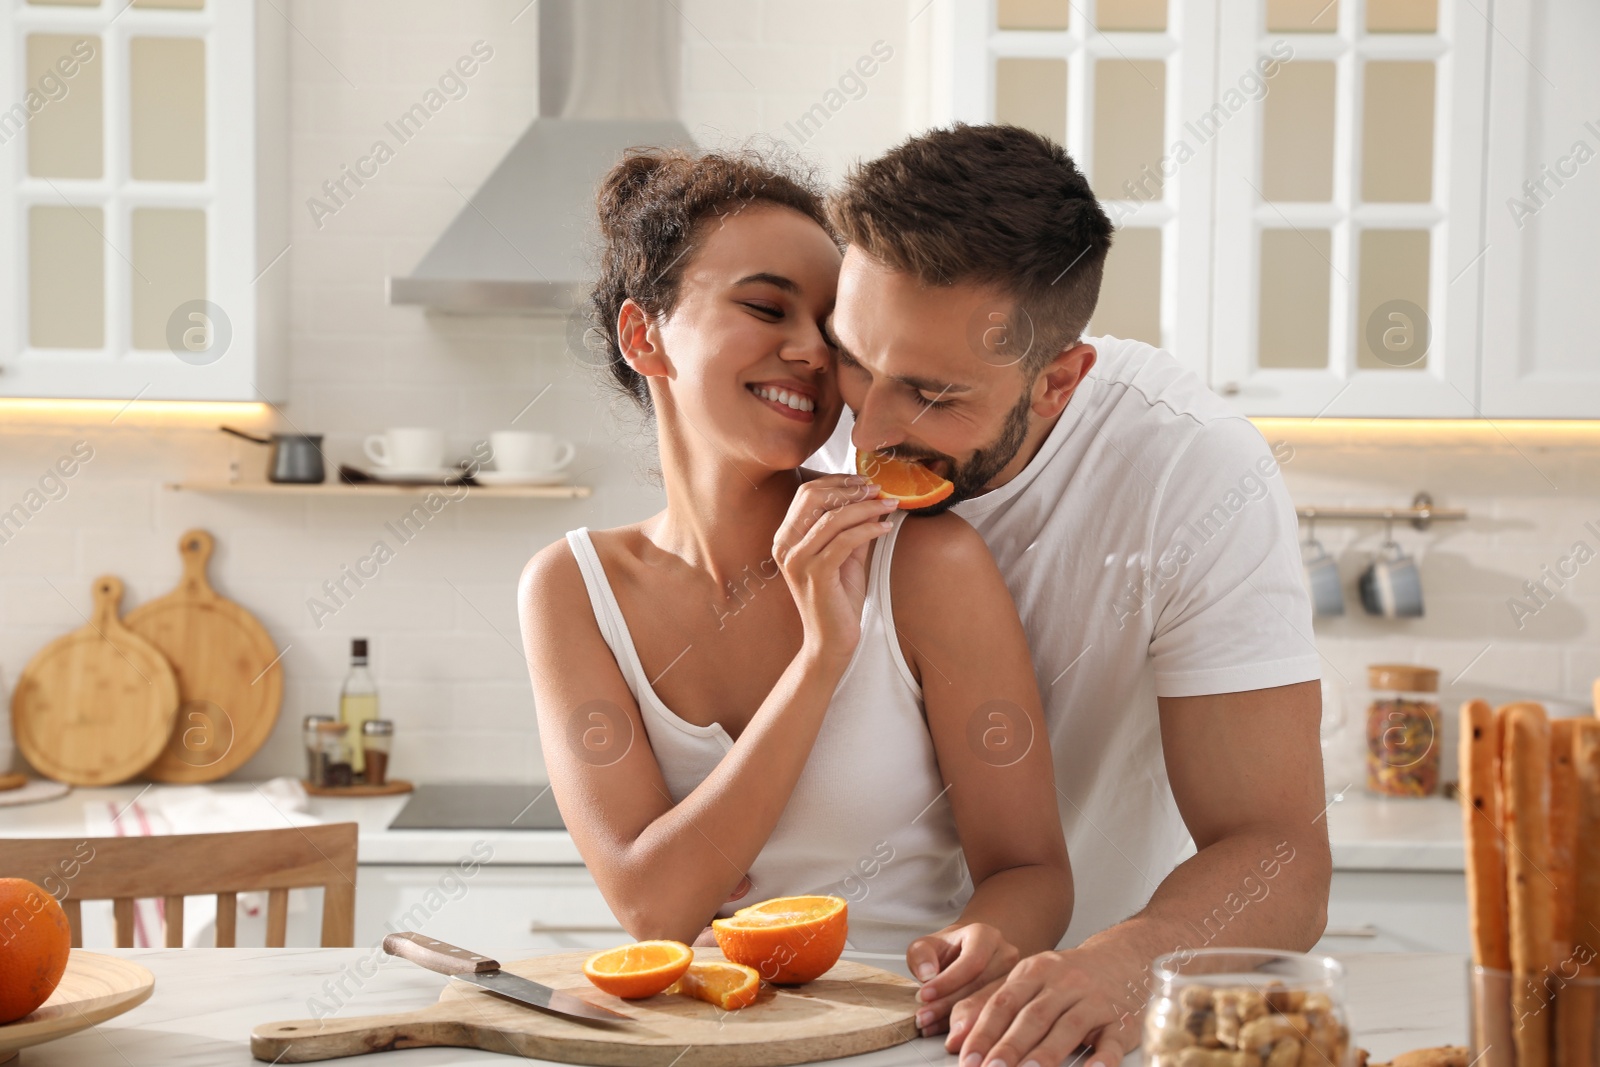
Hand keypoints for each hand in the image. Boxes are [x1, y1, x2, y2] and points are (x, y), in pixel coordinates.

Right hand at [771, 475, 896, 659]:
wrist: (831, 640)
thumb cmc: (837, 599)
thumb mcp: (845, 555)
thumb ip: (852, 527)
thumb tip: (872, 498)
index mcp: (786, 537)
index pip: (806, 493)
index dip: (837, 481)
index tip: (865, 481)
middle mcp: (785, 545)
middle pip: (814, 497)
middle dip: (850, 488)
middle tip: (878, 489)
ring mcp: (797, 560)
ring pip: (833, 518)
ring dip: (866, 507)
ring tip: (889, 505)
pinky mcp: (815, 574)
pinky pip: (845, 540)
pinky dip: (869, 529)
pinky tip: (885, 528)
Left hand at [906, 923, 1018, 1035]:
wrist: (965, 956)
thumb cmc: (947, 952)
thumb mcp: (926, 946)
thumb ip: (921, 955)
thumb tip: (927, 973)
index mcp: (986, 936)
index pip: (972, 960)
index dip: (948, 981)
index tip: (925, 995)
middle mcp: (1006, 955)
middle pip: (981, 985)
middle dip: (948, 1006)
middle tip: (923, 1018)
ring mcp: (1015, 979)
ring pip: (988, 1004)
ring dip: (956, 1021)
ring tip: (930, 1027)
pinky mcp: (1015, 1001)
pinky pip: (992, 1018)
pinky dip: (964, 1029)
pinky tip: (946, 1033)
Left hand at [947, 947, 1138, 1066]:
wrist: (1123, 957)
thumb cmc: (1066, 976)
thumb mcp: (1028, 978)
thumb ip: (991, 1003)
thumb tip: (955, 1035)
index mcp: (1036, 971)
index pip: (1003, 1002)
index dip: (983, 1031)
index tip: (966, 1058)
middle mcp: (1064, 983)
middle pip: (1033, 1016)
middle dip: (1009, 1046)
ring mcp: (1094, 1001)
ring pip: (1067, 1028)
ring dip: (1045, 1053)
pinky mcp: (1121, 1022)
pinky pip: (1111, 1042)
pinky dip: (1101, 1059)